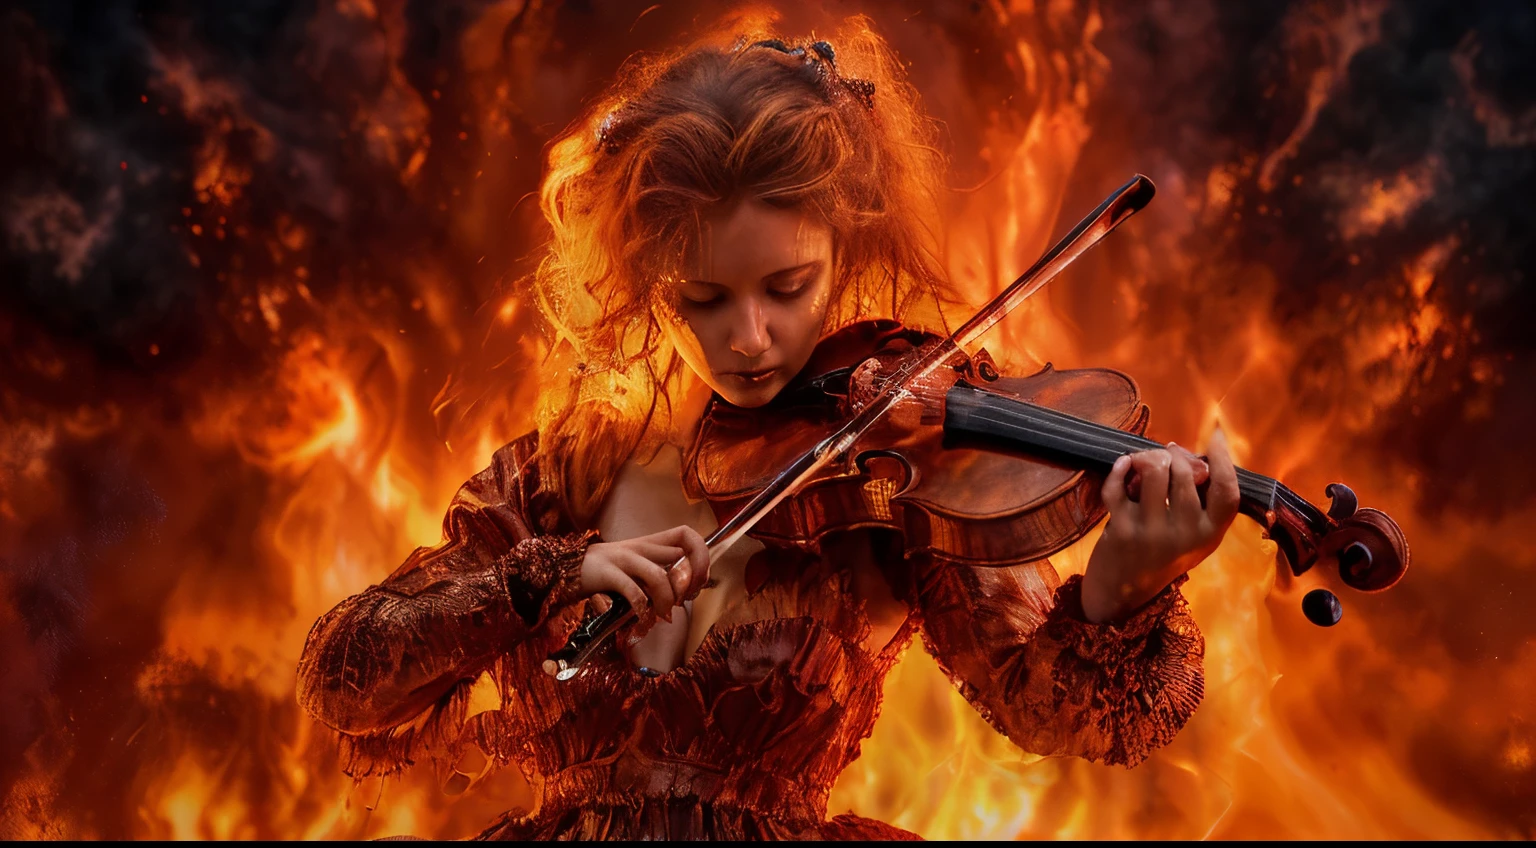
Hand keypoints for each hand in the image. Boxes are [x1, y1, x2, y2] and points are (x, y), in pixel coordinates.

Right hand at [576, 525, 709, 629]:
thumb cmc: (605, 574)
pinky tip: (642, 618)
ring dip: (666, 599)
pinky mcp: (606, 573)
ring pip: (659, 576)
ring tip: (663, 615)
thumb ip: (658, 575)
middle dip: (688, 582)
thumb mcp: (635, 570)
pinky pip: (633, 591)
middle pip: (680, 553)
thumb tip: (685, 592)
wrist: (564, 570)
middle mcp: (639, 546)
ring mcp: (622, 558)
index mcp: (649, 543)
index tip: (696, 582)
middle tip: (682, 602)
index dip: (700, 557)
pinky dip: (642, 608)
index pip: (687, 535)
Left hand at [1080, 428, 1240, 622]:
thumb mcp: (1192, 536)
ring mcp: (1152, 532)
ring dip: (1144, 457)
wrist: (1124, 591)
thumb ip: (1198, 502)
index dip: (1223, 460)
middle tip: (1162, 457)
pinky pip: (1118, 484)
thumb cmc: (1161, 554)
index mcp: (1210, 534)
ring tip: (1139, 463)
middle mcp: (1185, 534)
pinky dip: (1118, 468)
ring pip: (1152, 469)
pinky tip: (1122, 465)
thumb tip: (1182, 452)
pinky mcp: (1121, 529)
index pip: (1227, 492)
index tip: (1217, 435)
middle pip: (1184, 471)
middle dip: (1171, 455)